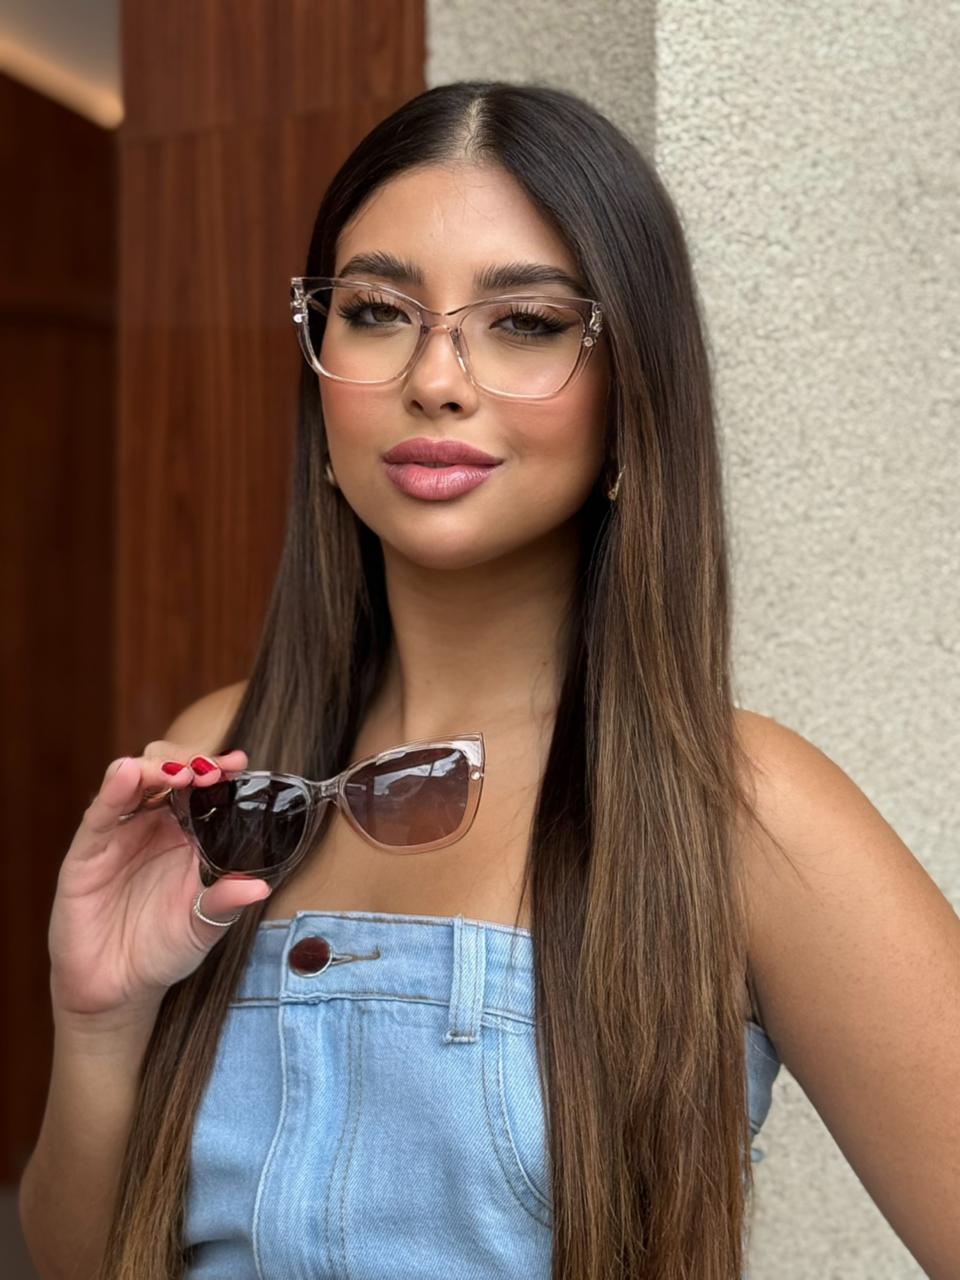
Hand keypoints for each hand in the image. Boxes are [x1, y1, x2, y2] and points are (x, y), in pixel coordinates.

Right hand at [48, 746, 271, 1025]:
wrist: (117, 990)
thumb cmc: (163, 949)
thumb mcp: (202, 926)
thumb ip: (225, 904)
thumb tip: (260, 887)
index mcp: (186, 835)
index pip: (201, 788)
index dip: (218, 771)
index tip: (239, 764)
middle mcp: (153, 826)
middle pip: (168, 773)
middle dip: (190, 762)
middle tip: (212, 769)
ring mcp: (119, 834)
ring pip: (133, 781)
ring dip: (157, 768)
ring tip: (181, 772)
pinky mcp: (88, 851)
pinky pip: (100, 813)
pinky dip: (113, 789)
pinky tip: (127, 774)